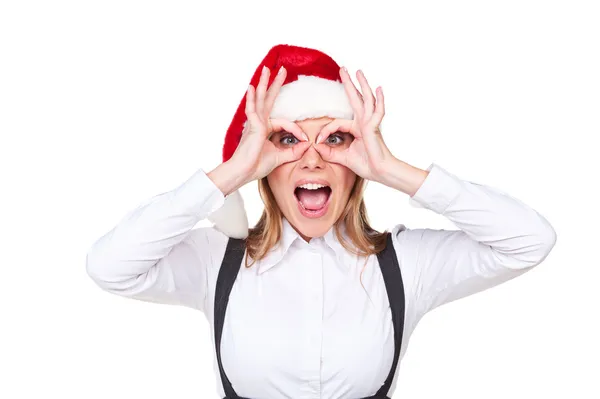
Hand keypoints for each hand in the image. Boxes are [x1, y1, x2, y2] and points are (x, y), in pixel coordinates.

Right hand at [229, 66, 310, 183]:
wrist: (243, 172)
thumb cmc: (256, 165)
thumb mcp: (280, 157)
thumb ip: (293, 151)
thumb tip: (306, 145)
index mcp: (264, 128)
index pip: (285, 122)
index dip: (297, 130)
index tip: (305, 140)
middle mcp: (259, 123)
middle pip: (268, 99)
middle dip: (275, 84)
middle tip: (282, 69)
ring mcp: (255, 123)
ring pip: (260, 99)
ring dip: (264, 83)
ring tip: (267, 69)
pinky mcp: (253, 127)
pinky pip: (253, 110)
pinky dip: (251, 98)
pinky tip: (251, 87)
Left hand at [314, 68, 395, 181]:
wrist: (380, 172)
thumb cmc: (367, 165)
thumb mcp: (343, 158)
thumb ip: (331, 152)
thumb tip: (317, 147)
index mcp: (356, 128)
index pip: (336, 123)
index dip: (325, 131)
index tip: (317, 141)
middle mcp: (363, 123)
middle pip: (355, 99)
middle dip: (348, 84)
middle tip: (343, 69)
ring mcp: (369, 124)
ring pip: (366, 100)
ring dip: (362, 85)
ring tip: (358, 71)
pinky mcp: (374, 128)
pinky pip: (377, 112)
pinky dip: (379, 100)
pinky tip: (379, 89)